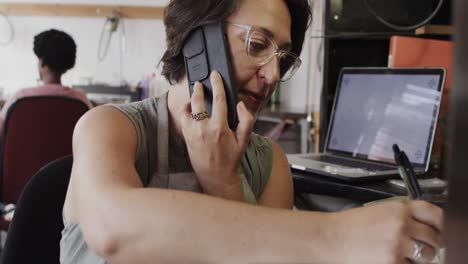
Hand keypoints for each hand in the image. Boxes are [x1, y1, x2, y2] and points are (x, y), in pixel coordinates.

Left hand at [180, 71, 254, 199]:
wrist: (215, 177)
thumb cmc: (230, 159)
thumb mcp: (244, 141)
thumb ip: (245, 120)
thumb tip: (240, 105)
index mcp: (219, 127)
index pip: (219, 99)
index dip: (217, 84)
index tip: (215, 75)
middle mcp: (203, 128)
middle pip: (197, 101)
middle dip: (198, 89)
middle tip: (200, 82)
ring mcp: (192, 133)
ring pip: (187, 109)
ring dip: (190, 100)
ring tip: (194, 95)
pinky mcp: (186, 137)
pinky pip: (183, 119)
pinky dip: (185, 112)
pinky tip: (190, 109)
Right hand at [332, 200, 443, 263]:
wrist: (331, 237)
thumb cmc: (349, 225)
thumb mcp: (378, 210)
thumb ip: (401, 215)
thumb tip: (421, 226)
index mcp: (399, 208)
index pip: (434, 214)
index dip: (439, 224)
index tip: (438, 230)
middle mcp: (402, 224)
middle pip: (434, 237)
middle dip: (430, 243)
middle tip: (421, 246)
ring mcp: (399, 244)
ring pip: (428, 255)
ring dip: (420, 257)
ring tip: (404, 254)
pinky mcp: (394, 261)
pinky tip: (392, 259)